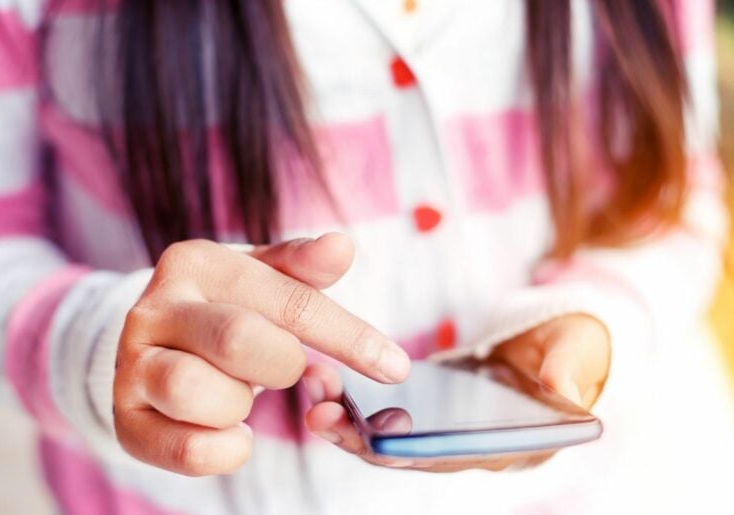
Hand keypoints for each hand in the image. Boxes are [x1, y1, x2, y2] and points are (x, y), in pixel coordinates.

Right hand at [113, 233, 410, 475]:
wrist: (154, 342)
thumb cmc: (226, 307)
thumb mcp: (263, 277)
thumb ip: (302, 267)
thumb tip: (341, 246)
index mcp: (198, 262)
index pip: (290, 299)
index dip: (348, 337)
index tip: (394, 366)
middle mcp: (156, 307)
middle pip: (239, 339)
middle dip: (282, 364)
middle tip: (284, 367)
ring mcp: (132, 364)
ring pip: (196, 391)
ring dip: (239, 404)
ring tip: (240, 394)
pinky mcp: (126, 418)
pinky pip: (186, 449)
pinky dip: (225, 449)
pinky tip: (230, 429)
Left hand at [303, 314, 609, 471]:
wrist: (554, 342)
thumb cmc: (572, 347)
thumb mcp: (578, 351)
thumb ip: (570, 369)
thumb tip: (563, 391)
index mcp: (511, 446)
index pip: (456, 459)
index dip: (414, 452)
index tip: (373, 437)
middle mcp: (470, 448)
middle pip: (409, 454)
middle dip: (361, 438)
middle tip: (322, 413)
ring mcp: (445, 431)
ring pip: (386, 437)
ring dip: (346, 418)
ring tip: (314, 386)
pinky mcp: (426, 409)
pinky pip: (382, 413)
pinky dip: (352, 399)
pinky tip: (324, 373)